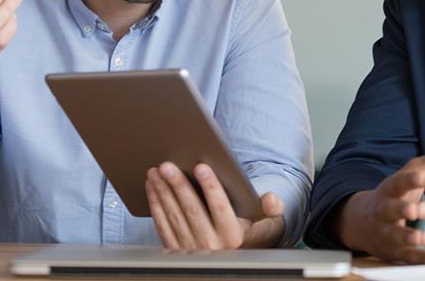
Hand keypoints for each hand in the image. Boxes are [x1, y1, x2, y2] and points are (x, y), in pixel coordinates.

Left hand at [145, 162, 285, 248]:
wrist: (234, 259)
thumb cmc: (250, 232)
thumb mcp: (267, 223)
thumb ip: (271, 208)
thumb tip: (270, 198)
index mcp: (233, 237)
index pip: (220, 208)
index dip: (211, 186)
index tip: (201, 166)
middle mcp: (210, 246)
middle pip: (192, 210)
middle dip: (178, 185)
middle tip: (168, 165)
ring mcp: (190, 249)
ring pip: (174, 216)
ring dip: (162, 192)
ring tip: (156, 171)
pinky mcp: (174, 250)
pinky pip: (162, 226)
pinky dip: (155, 204)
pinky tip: (152, 187)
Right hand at [337, 134, 424, 263]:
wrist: (366, 222)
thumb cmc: (399, 192)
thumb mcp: (414, 173)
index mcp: (392, 187)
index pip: (401, 181)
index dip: (411, 179)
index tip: (423, 177)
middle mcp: (386, 209)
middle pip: (394, 209)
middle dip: (404, 210)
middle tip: (416, 210)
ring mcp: (387, 231)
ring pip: (398, 236)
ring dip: (410, 238)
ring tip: (424, 240)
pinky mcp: (393, 252)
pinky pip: (408, 257)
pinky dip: (422, 260)